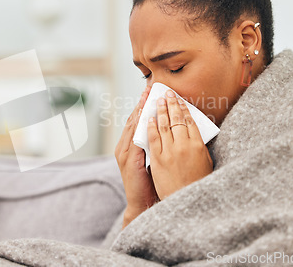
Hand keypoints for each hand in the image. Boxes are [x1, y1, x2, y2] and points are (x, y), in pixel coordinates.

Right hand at [114, 85, 158, 227]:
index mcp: (129, 146)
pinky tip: (148, 116)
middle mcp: (124, 147)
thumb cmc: (152, 183)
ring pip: (133, 126)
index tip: (151, 92)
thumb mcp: (153, 160)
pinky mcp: (129, 160)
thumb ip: (156, 145)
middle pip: (133, 119)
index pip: (137, 121)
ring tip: (148, 96)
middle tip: (150, 88)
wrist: (145, 204)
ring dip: (141, 110)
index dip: (143, 106)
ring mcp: (124, 153)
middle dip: (141, 103)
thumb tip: (168, 130)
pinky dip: (141, 126)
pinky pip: (135, 138)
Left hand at [148, 90, 213, 199]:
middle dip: (171, 104)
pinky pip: (152, 139)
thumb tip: (193, 131)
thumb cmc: (196, 184)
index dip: (184, 108)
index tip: (179, 99)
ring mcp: (169, 152)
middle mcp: (183, 146)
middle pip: (175, 119)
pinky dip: (150, 127)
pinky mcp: (157, 159)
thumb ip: (198, 146)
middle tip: (167, 93)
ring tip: (157, 100)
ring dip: (159, 111)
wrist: (181, 202)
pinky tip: (148, 118)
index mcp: (198, 146)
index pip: (189, 121)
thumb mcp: (204, 163)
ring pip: (163, 126)